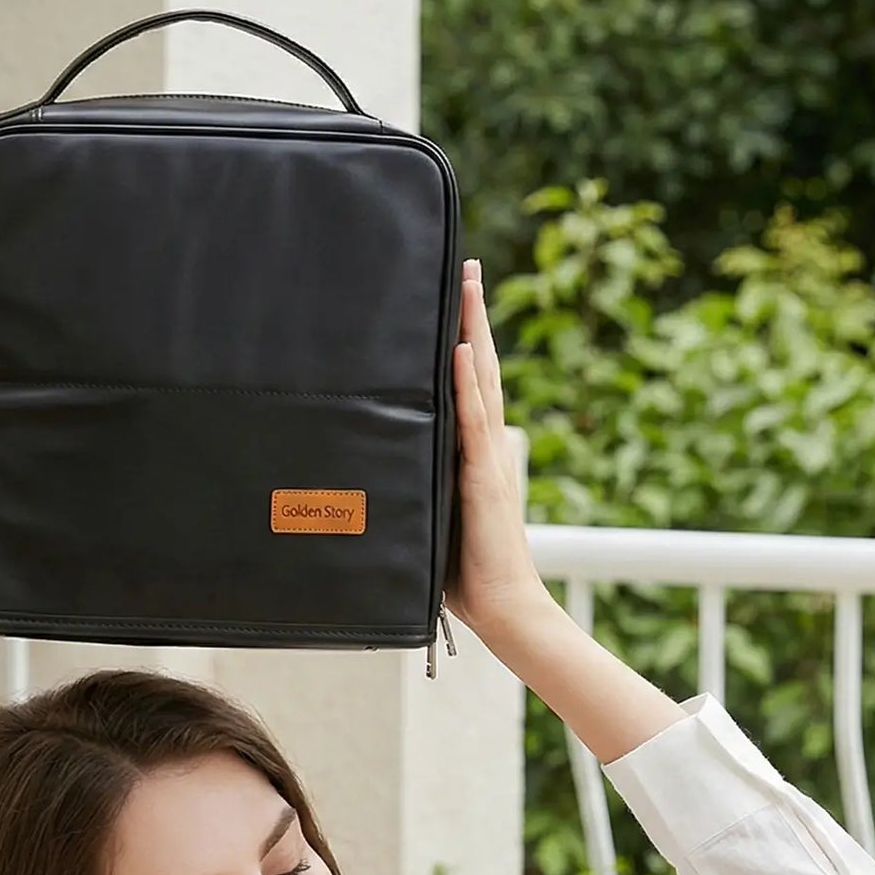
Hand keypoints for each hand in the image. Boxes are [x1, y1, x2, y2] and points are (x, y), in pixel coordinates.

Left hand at [445, 257, 545, 635]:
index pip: (469, 383)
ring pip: (480, 382)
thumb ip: (415, 485)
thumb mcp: (431, 517)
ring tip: (468, 285)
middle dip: (474, 315)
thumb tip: (373, 467)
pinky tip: (459, 350)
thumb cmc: (464, 574)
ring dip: (474, 331)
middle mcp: (485, 447)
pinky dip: (467, 385)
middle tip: (469, 265)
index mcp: (474, 453)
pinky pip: (474, 424)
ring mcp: (487, 460)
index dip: (464, 338)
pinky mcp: (483, 481)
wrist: (502, 608)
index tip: (457, 298)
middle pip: (480, 367)